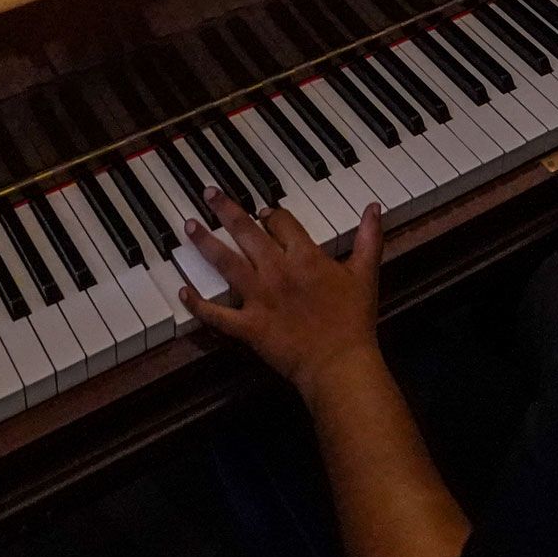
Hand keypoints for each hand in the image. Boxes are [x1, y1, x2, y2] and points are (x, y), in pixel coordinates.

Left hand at [180, 189, 384, 398]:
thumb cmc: (354, 321)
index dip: (270, 213)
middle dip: (226, 209)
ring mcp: (259, 298)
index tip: (262, 211)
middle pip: (246, 232)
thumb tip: (374, 207)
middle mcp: (276, 271)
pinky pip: (217, 314)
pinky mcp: (248, 326)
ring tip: (189, 225)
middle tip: (209, 192)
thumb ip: (369, 238)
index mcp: (304, 256)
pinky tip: (183, 291)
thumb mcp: (366, 274)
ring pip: (226, 263)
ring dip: (205, 242)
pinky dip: (198, 304)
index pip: (281, 222)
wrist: (340, 364)